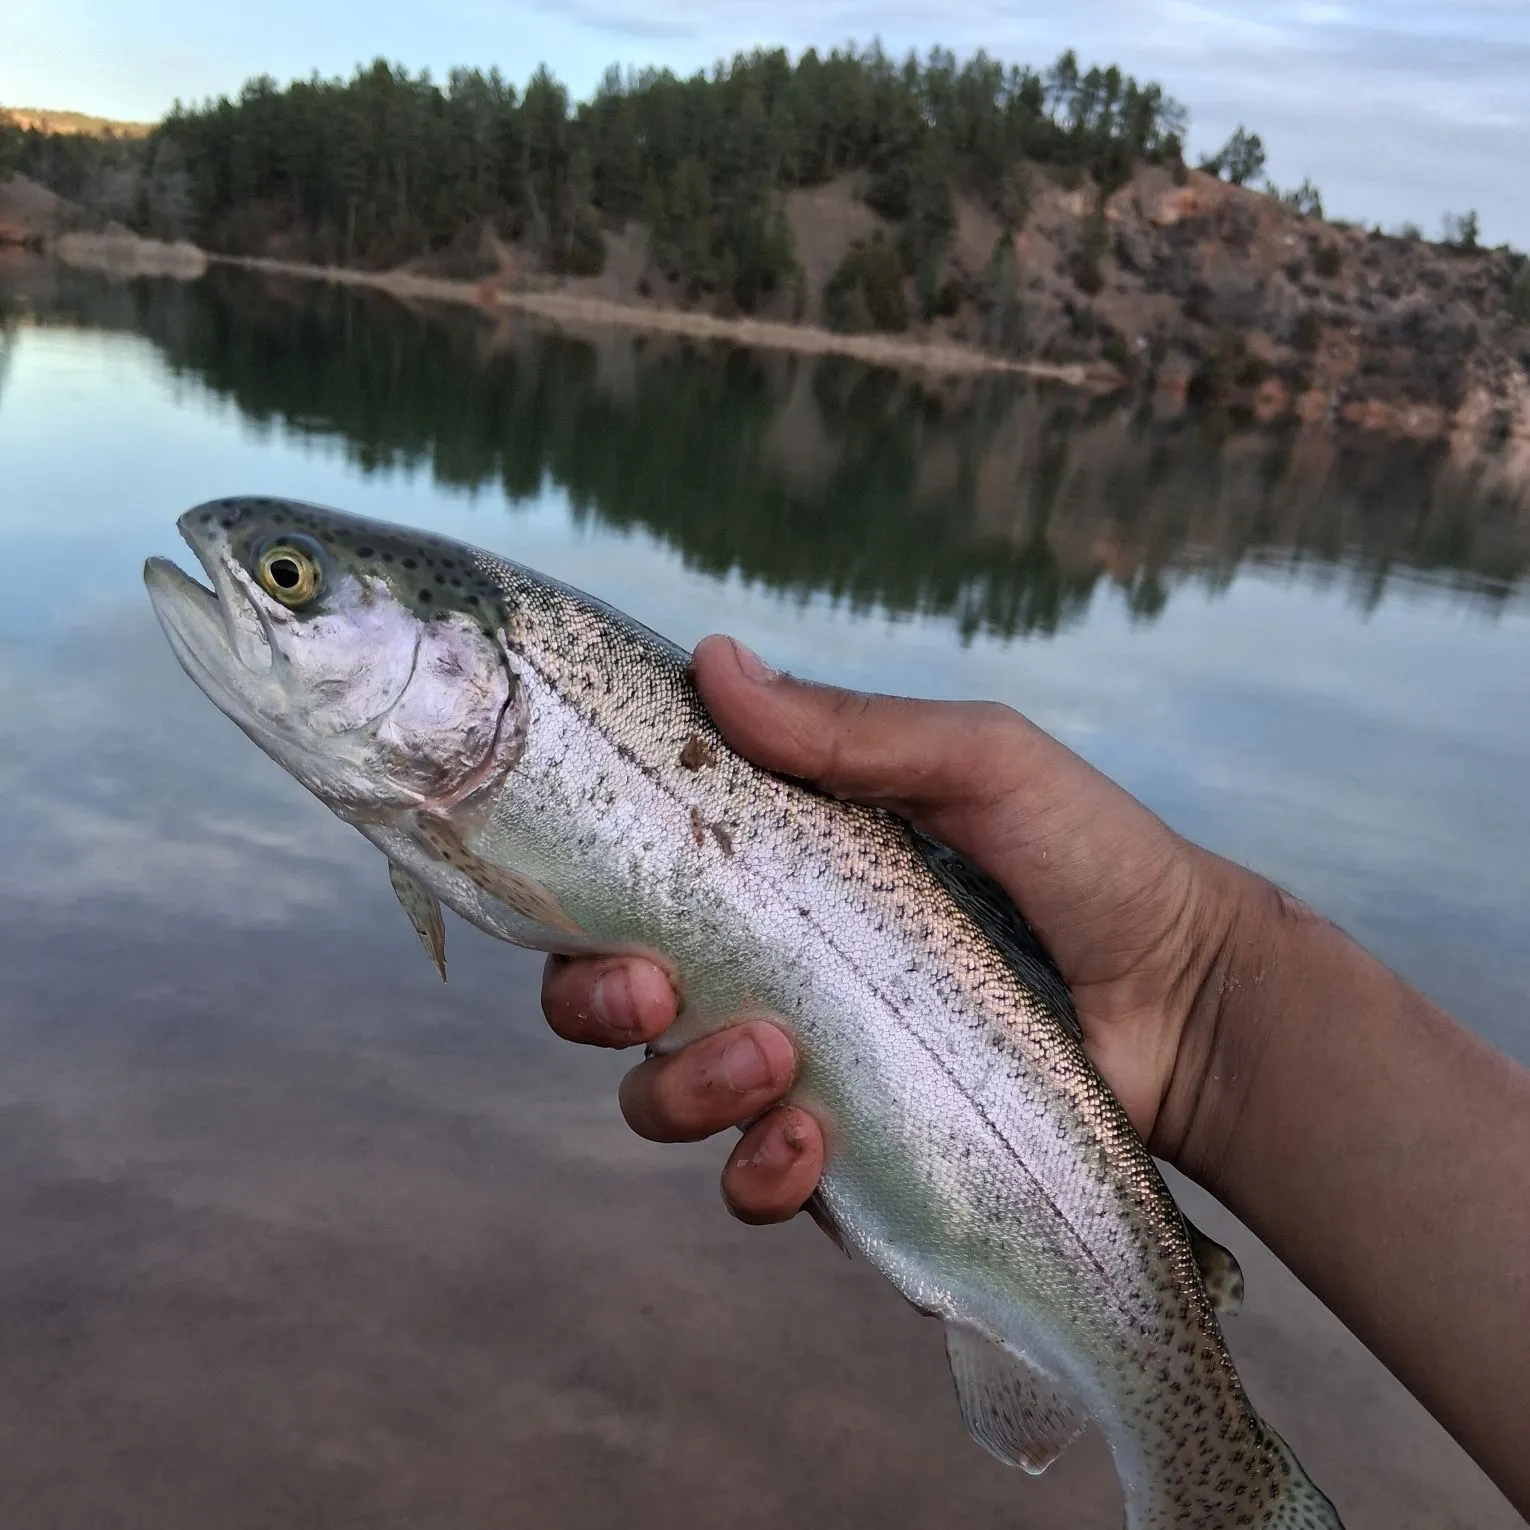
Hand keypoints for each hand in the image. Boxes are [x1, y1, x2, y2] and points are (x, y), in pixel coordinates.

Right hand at [541, 634, 1265, 1225]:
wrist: (1189, 996)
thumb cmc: (1090, 856)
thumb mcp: (978, 763)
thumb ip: (851, 727)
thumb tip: (713, 659)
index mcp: (779, 873)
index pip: (634, 887)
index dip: (584, 900)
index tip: (595, 900)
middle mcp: (770, 970)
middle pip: (615, 1003)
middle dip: (600, 1004)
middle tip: (658, 994)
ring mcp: (806, 1070)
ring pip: (667, 1100)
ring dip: (686, 1092)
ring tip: (775, 1064)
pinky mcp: (853, 1156)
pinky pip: (758, 1188)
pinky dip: (760, 1178)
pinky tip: (810, 1145)